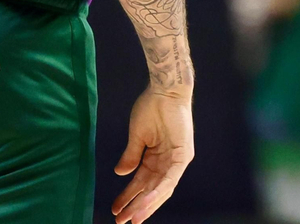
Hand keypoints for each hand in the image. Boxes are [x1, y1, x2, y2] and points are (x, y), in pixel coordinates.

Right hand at [112, 87, 193, 223]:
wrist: (164, 89)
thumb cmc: (151, 107)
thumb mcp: (137, 136)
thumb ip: (131, 156)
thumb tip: (121, 174)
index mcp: (156, 158)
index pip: (143, 184)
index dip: (129, 197)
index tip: (116, 210)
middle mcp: (168, 163)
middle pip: (152, 191)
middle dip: (136, 207)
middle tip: (122, 222)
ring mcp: (177, 160)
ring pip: (161, 189)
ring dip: (146, 204)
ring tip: (132, 218)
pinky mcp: (183, 155)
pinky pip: (170, 179)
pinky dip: (158, 191)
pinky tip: (145, 202)